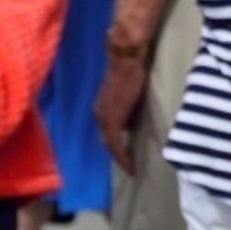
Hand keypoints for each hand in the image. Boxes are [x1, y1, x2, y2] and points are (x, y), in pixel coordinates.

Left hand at [95, 53, 147, 174]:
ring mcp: (103, 118)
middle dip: (118, 154)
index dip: (116, 146)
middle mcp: (99, 116)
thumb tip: (129, 125)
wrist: (125, 60)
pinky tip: (130, 164)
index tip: (126, 156)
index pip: (107, 133)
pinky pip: (115, 143)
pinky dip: (122, 156)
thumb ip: (127, 110)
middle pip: (107, 141)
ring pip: (110, 144)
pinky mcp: (112, 120)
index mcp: (102, 109)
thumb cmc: (129, 71)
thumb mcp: (128, 94)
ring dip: (120, 157)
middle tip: (129, 166)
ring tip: (131, 168)